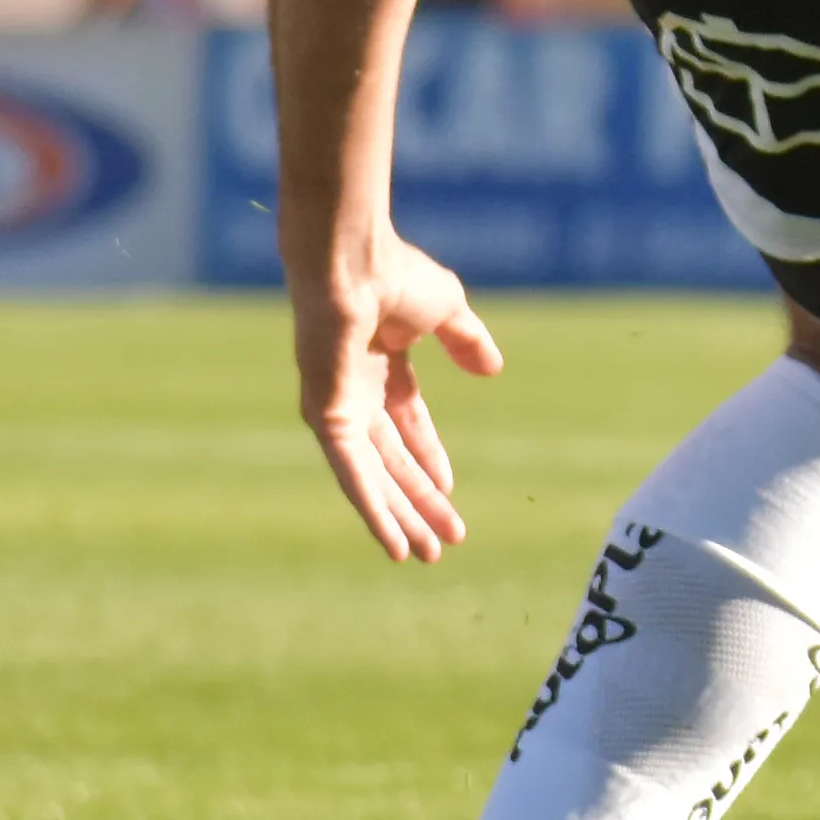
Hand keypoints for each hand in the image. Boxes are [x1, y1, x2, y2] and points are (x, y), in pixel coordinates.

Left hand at [292, 230, 505, 561]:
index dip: (429, 458)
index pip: (406, 424)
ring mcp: (338, 408)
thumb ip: (467, 341)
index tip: (450, 492)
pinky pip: (351, 476)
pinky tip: (392, 541)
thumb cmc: (396, 273)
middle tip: (446, 539)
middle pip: (391, 461)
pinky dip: (372, 510)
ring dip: (400, 516)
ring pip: (373, 478)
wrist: (353, 264)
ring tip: (425, 555)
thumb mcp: (447, 309)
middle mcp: (354, 391)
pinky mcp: (327, 419)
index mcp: (379, 363)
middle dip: (420, 500)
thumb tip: (492, 370)